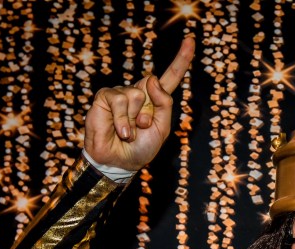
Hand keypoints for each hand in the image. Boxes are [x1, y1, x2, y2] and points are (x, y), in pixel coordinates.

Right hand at [83, 35, 195, 170]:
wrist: (119, 162)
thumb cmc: (141, 148)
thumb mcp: (162, 129)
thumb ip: (164, 104)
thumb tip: (151, 78)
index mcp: (156, 100)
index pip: (170, 77)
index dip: (181, 60)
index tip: (190, 40)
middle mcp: (139, 92)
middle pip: (152, 83)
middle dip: (149, 111)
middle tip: (141, 128)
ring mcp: (121, 93)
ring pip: (136, 94)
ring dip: (134, 119)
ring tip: (128, 132)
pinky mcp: (105, 97)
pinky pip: (119, 99)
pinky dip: (122, 119)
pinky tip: (120, 131)